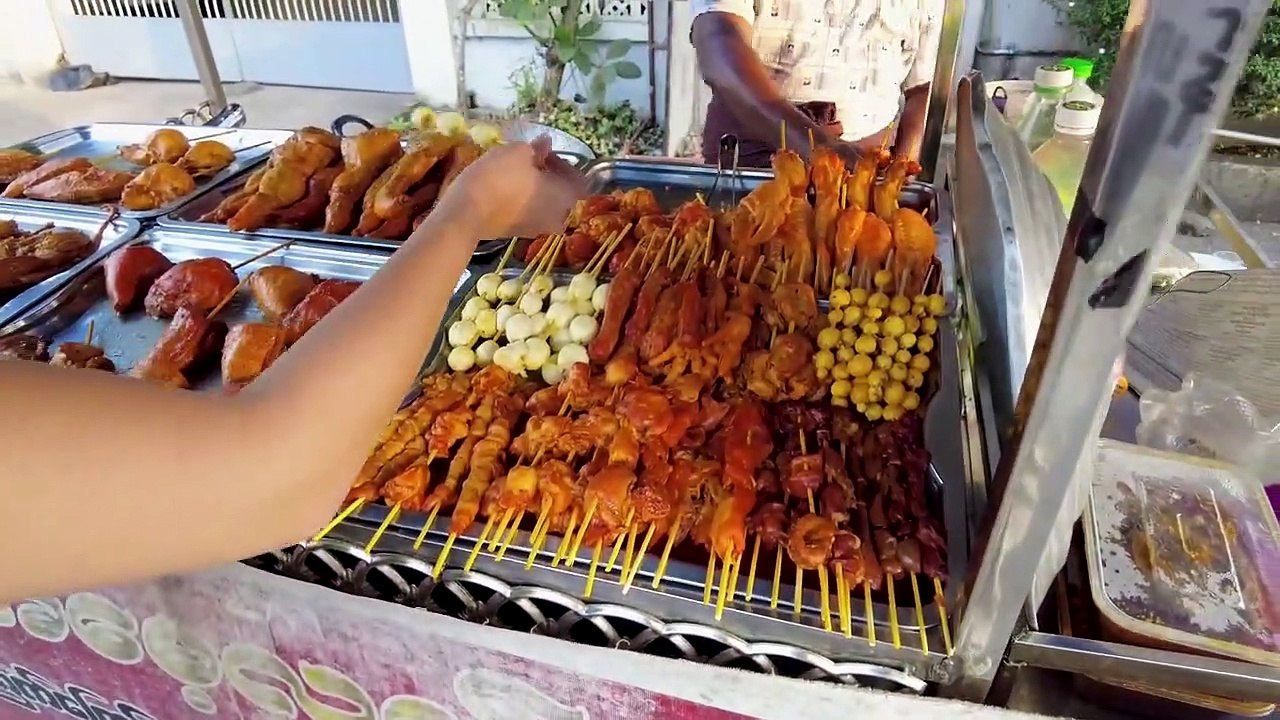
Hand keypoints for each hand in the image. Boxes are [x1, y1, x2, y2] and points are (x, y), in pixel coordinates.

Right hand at [435, 136, 588, 238]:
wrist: (466, 212)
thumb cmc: (499, 177)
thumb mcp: (519, 151)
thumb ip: (538, 148)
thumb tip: (546, 143)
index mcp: (567, 197)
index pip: (578, 178)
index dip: (562, 162)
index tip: (541, 152)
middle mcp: (559, 217)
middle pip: (562, 193)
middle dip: (549, 176)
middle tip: (528, 161)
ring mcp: (538, 229)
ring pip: (545, 205)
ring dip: (536, 189)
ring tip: (515, 173)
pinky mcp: (518, 234)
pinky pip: (529, 213)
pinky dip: (523, 201)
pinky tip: (505, 188)